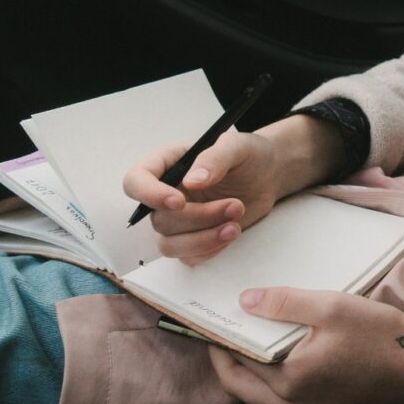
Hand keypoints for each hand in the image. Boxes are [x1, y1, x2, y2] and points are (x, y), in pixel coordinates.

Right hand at [123, 131, 282, 264]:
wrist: (268, 176)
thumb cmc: (249, 156)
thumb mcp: (237, 146)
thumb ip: (214, 158)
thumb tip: (192, 181)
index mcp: (166, 165)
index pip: (135, 182)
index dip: (150, 195)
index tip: (179, 202)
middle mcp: (165, 194)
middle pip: (160, 220)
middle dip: (200, 218)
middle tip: (236, 205)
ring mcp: (179, 220)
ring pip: (170, 245)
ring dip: (203, 240)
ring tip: (235, 226)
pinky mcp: (194, 238)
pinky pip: (188, 257)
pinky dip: (210, 250)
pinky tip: (231, 233)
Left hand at [208, 287, 403, 403]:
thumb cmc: (378, 334)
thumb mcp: (329, 307)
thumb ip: (282, 303)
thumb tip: (244, 301)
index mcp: (288, 382)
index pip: (235, 361)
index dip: (219, 337)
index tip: (209, 316)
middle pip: (238, 385)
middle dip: (224, 356)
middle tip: (220, 327)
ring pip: (256, 395)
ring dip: (246, 368)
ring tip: (246, 335)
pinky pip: (277, 399)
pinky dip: (268, 377)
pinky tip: (274, 351)